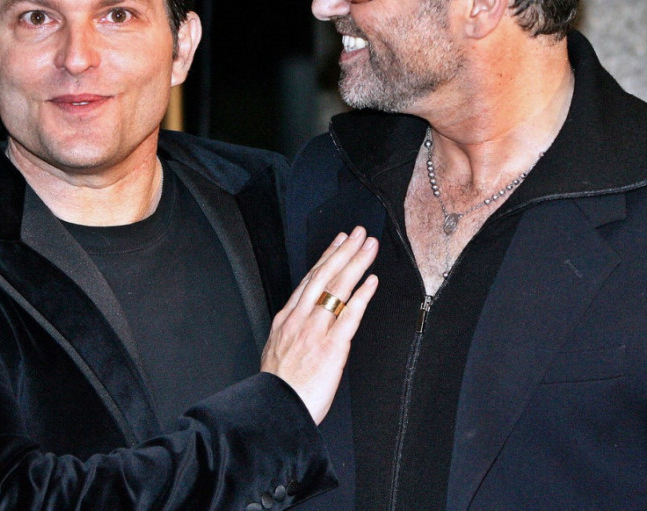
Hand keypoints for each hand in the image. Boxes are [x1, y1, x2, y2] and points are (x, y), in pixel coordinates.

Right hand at [260, 227, 377, 423]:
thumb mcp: (276, 354)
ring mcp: (315, 331)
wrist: (274, 413)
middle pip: (324, 276)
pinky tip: (372, 281)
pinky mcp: (331, 347)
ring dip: (356, 264)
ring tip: (369, 247)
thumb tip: (306, 328)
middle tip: (359, 233)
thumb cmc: (278, 390)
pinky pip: (350, 316)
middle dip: (343, 251)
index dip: (326, 258)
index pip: (309, 280)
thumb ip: (293, 335)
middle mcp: (300, 319)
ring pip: (337, 289)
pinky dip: (362, 296)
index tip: (338, 242)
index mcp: (286, 320)